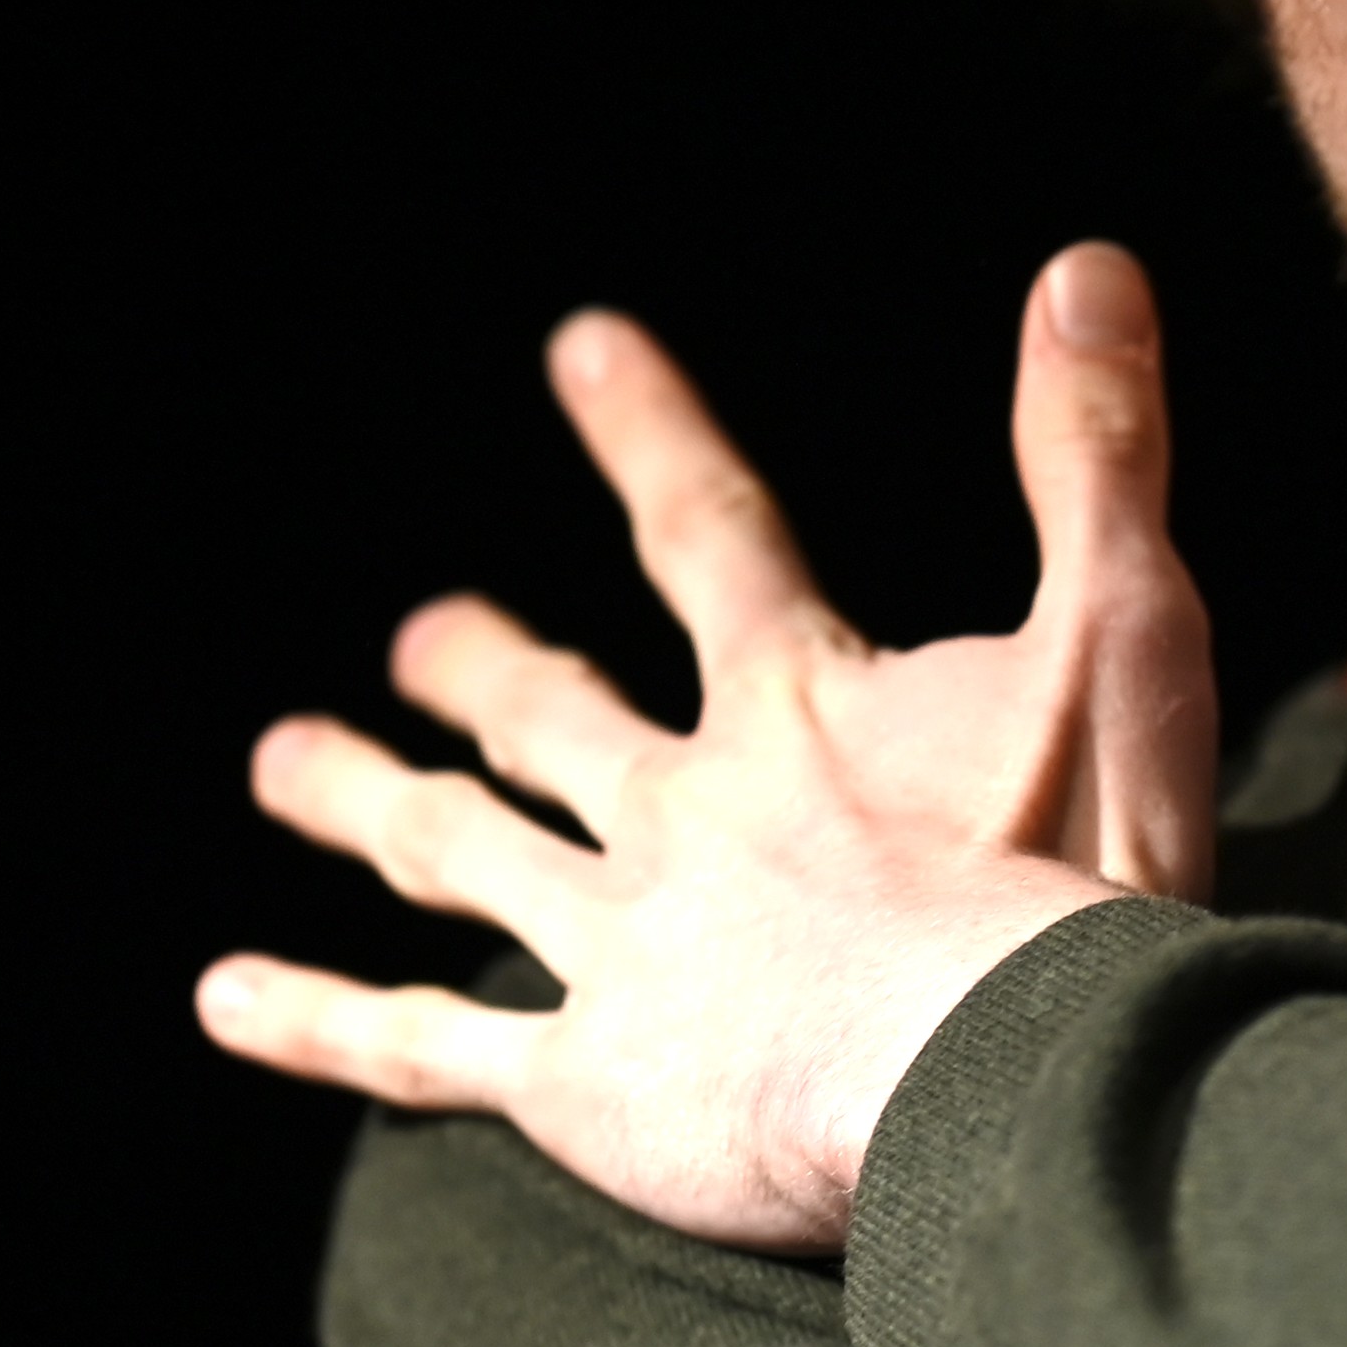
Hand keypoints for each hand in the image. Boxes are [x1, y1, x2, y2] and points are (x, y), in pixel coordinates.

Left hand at [194, 240, 1222, 1250]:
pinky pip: (428, 1050)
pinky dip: (323, 1022)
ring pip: (462, 855)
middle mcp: (681, 808)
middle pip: (554, 714)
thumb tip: (1087, 263)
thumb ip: (1095, 453)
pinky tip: (225, 1001)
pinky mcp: (591, 1084)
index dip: (652, 436)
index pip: (711, 537)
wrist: (1003, 1069)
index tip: (583, 348)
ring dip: (370, 801)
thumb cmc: (1076, 860)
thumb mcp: (1120, 632)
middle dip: (484, 666)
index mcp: (796, 707)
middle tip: (418, 634)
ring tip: (287, 763)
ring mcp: (622, 944)